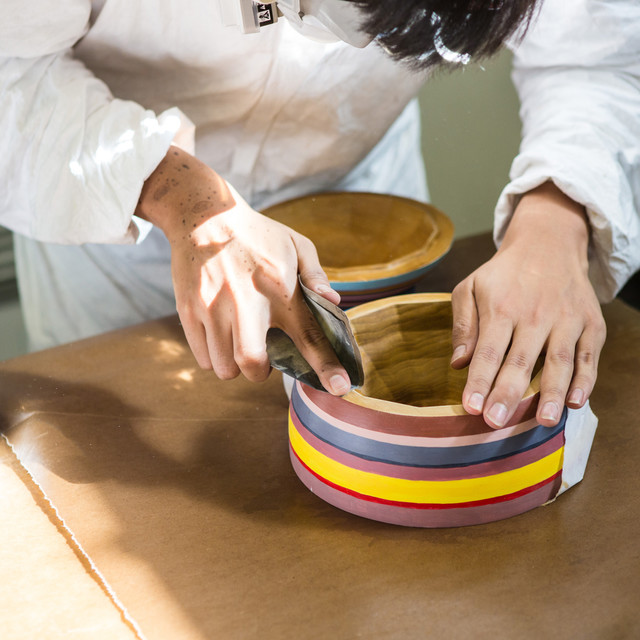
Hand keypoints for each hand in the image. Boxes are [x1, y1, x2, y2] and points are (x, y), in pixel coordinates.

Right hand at [135, 147, 350, 394]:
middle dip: (260, 374)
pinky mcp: (189, 311)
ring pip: (224, 366)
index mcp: (280, 288)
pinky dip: (215, 357)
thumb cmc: (256, 234)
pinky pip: (203, 357)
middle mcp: (247, 301)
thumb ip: (316, 275)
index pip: (308, 335)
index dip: (326, 366)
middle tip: (263, 361)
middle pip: (252, 363)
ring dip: (236, 366)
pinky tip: (221, 335)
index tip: (340, 387)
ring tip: (239, 342)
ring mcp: (213, 307)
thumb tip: (333, 302)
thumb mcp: (295, 244)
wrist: (203, 215)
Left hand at [450, 182, 605, 427]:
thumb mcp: (471, 287)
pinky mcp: (590, 323)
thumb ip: (463, 323)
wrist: (549, 243)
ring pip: (559, 361)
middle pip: (520, 360)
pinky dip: (585, 379)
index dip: (479, 380)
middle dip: (508, 394)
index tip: (470, 407)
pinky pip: (588, 355)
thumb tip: (457, 361)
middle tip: (496, 423)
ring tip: (542, 421)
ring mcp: (566, 319)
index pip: (488, 351)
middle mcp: (534, 314)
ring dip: (550, 393)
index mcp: (501, 307)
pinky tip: (575, 401)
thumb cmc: (503, 273)